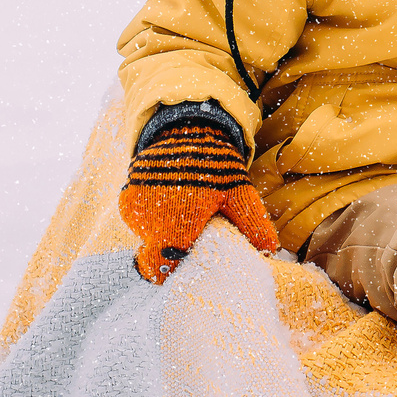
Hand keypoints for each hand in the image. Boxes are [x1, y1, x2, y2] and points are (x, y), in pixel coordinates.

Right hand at [118, 120, 279, 282]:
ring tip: (183, 210)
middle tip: (191, 232)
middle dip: (170, 249)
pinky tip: (170, 200)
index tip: (185, 262)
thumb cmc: (217, 166)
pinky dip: (150, 215)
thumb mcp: (239, 193)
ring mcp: (133, 206)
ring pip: (145, 235)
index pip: (161, 267)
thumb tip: (269, 251)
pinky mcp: (126, 195)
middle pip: (154, 252)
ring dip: (160, 230)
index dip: (172, 269)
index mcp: (175, 224)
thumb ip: (253, 224)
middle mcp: (147, 219)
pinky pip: (136, 217)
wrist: (189, 127)